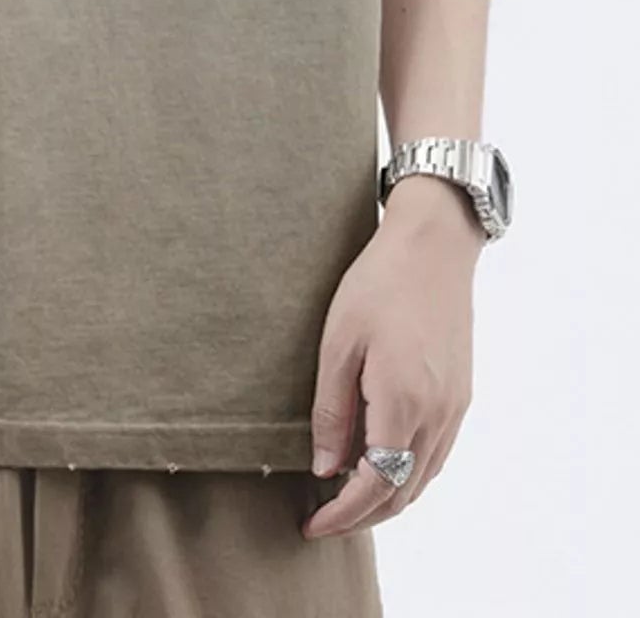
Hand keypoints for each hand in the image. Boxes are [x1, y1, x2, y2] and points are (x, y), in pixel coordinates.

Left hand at [303, 175, 482, 538]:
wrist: (434, 246)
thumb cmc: (378, 284)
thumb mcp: (338, 342)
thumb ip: (331, 411)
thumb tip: (325, 470)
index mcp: (403, 403)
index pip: (375, 486)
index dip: (342, 515)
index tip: (311, 526)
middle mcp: (438, 414)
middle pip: (403, 493)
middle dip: (363, 517)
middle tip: (323, 520)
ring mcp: (455, 407)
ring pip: (423, 478)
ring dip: (387, 498)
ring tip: (345, 498)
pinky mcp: (461, 394)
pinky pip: (436, 454)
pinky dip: (408, 473)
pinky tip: (382, 464)